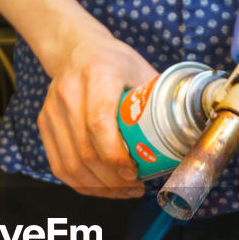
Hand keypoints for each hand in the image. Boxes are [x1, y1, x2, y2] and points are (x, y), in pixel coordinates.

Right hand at [38, 32, 154, 197]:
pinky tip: (102, 187)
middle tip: (135, 186)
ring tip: (123, 190)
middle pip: (85, 149)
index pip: (99, 122)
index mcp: (98, 73)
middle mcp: (69, 91)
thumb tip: (194, 131)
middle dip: (112, 179)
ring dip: (99, 186)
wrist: (75, 49)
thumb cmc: (115, 62)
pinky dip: (81, 184)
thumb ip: (162, 99)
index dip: (116, 155)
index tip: (135, 172)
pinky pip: (59, 166)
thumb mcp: (142, 70)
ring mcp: (52, 109)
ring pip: (70, 163)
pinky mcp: (44, 123)